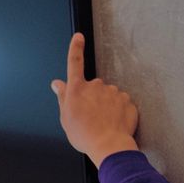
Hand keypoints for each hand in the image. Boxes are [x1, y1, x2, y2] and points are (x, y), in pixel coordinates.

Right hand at [50, 33, 139, 166]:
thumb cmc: (84, 135)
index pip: (74, 63)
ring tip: (103, 123)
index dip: (75, 48)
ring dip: (106, 105)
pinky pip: (121, 103)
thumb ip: (62, 96)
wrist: (108, 145)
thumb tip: (57, 83)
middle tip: (90, 117)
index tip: (78, 37)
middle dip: (93, 98)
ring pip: (108, 95)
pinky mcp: (126, 100)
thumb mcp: (65, 117)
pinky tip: (114, 123)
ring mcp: (112, 92)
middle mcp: (95, 86)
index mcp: (77, 89)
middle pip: (93, 87)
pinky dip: (118, 111)